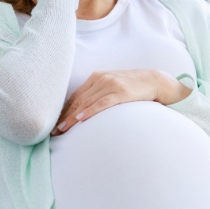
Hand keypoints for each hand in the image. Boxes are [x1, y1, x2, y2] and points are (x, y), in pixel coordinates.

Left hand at [51, 69, 192, 135]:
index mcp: (96, 77)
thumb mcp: (113, 87)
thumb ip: (99, 95)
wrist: (156, 80)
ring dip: (72, 117)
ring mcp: (111, 84)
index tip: (54, 124)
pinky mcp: (121, 92)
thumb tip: (83, 111)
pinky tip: (80, 118)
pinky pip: (102, 103)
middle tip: (53, 131)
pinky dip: (90, 110)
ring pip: (86, 102)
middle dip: (64, 116)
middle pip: (78, 100)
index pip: (75, 96)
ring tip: (62, 129)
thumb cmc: (134, 87)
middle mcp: (101, 79)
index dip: (63, 111)